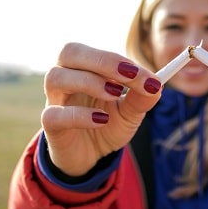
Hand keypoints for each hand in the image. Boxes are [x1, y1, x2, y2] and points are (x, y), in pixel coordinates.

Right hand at [40, 43, 161, 175]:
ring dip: (88, 81)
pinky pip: (54, 114)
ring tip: (114, 95)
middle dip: (102, 60)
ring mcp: (55, 100)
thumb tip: (156, 84)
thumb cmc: (107, 123)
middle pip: (69, 52)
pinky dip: (79, 115)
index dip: (120, 60)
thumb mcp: (130, 111)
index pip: (97, 53)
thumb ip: (142, 97)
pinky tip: (101, 120)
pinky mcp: (51, 125)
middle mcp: (66, 78)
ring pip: (56, 77)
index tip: (146, 76)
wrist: (90, 156)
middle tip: (130, 74)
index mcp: (85, 68)